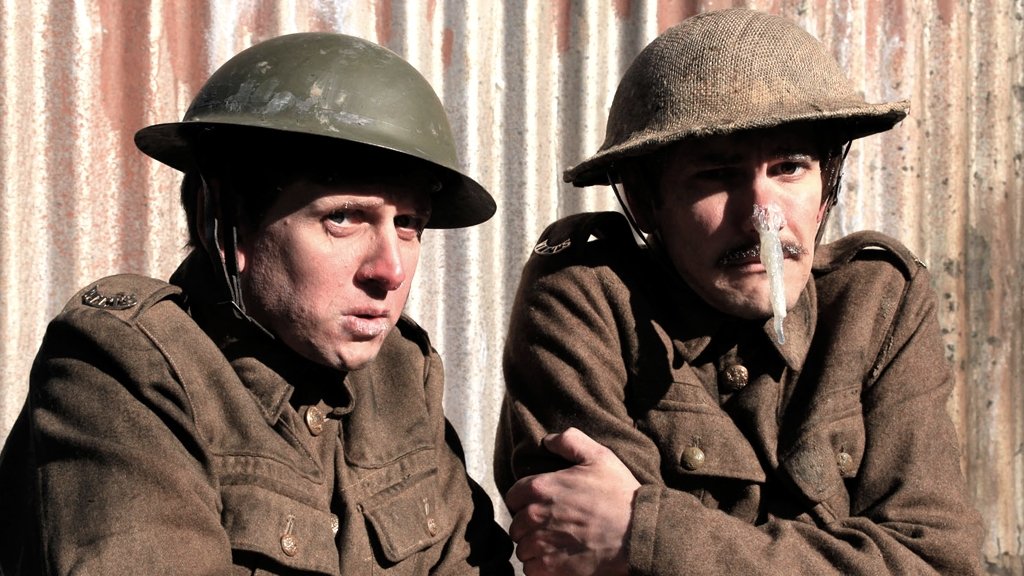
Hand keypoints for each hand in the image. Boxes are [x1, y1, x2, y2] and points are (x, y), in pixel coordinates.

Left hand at [504, 427, 640, 575]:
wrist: (639, 533)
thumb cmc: (620, 495)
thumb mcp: (599, 457)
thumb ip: (570, 441)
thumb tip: (547, 440)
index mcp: (541, 488)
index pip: (513, 496)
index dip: (524, 501)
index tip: (539, 505)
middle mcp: (535, 515)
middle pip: (516, 525)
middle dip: (528, 526)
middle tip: (549, 527)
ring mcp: (542, 544)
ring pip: (522, 548)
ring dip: (533, 548)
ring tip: (553, 545)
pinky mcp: (551, 568)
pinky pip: (531, 570)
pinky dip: (539, 568)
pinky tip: (555, 561)